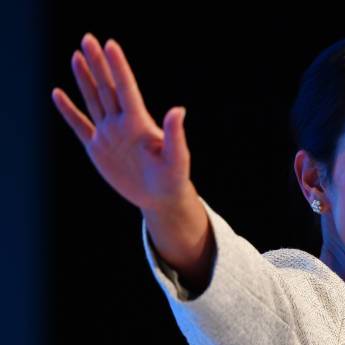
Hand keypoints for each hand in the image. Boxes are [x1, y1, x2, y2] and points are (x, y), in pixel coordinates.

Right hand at [52, 33, 192, 210]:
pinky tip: (58, 94)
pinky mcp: (98, 149)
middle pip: (107, 88)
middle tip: (88, 38)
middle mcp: (122, 124)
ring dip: (85, 79)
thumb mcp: (176, 157)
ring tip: (77, 56)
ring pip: (94, 101)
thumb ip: (175, 135)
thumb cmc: (174, 178)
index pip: (126, 89)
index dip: (118, 67)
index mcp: (139, 123)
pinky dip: (68, 111)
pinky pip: (79, 126)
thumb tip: (179, 110)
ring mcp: (109, 135)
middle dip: (98, 64)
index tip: (110, 45)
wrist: (161, 198)